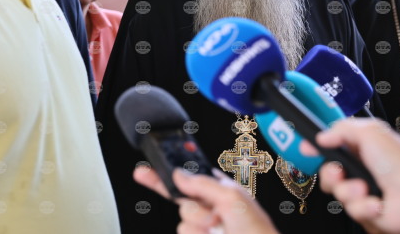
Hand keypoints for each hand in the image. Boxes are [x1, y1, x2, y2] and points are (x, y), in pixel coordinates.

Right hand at [133, 166, 278, 233]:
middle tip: (214, 218)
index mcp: (219, 191)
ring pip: (183, 224)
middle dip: (197, 212)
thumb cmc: (257, 232)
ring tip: (222, 232)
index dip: (165, 175)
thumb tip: (179, 174)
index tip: (143, 171)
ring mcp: (204, 229)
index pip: (187, 178)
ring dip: (201, 228)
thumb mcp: (232, 198)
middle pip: (181, 203)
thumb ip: (203, 183)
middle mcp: (210, 209)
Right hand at [314, 119, 399, 233]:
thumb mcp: (370, 131)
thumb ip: (341, 128)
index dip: (318, 148)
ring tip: (364, 189)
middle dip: (331, 174)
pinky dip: (364, 206)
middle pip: (328, 172)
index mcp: (362, 147)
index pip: (332, 145)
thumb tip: (322, 136)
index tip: (307, 149)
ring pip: (338, 193)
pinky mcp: (367, 209)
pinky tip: (377, 202)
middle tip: (340, 172)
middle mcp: (362, 168)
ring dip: (349, 191)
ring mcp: (364, 189)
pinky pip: (352, 210)